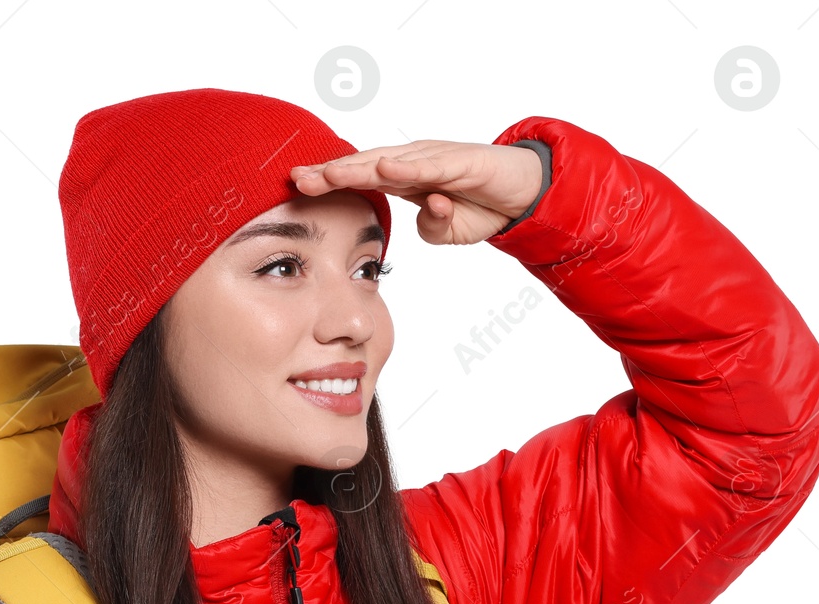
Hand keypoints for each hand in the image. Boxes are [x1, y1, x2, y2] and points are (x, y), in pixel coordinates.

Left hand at [290, 139, 543, 245]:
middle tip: (296, 178)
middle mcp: (414, 162)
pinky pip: (429, 166)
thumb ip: (426, 227)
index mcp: (403, 177)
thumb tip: (418, 222)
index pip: (358, 177)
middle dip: (329, 172)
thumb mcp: (445, 229)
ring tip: (326, 173)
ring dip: (356, 167)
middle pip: (363, 165)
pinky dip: (406, 167)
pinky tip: (382, 167)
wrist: (523, 194)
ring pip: (389, 161)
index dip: (328, 181)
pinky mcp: (461, 162)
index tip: (294, 188)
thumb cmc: (481, 205)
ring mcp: (435, 159)